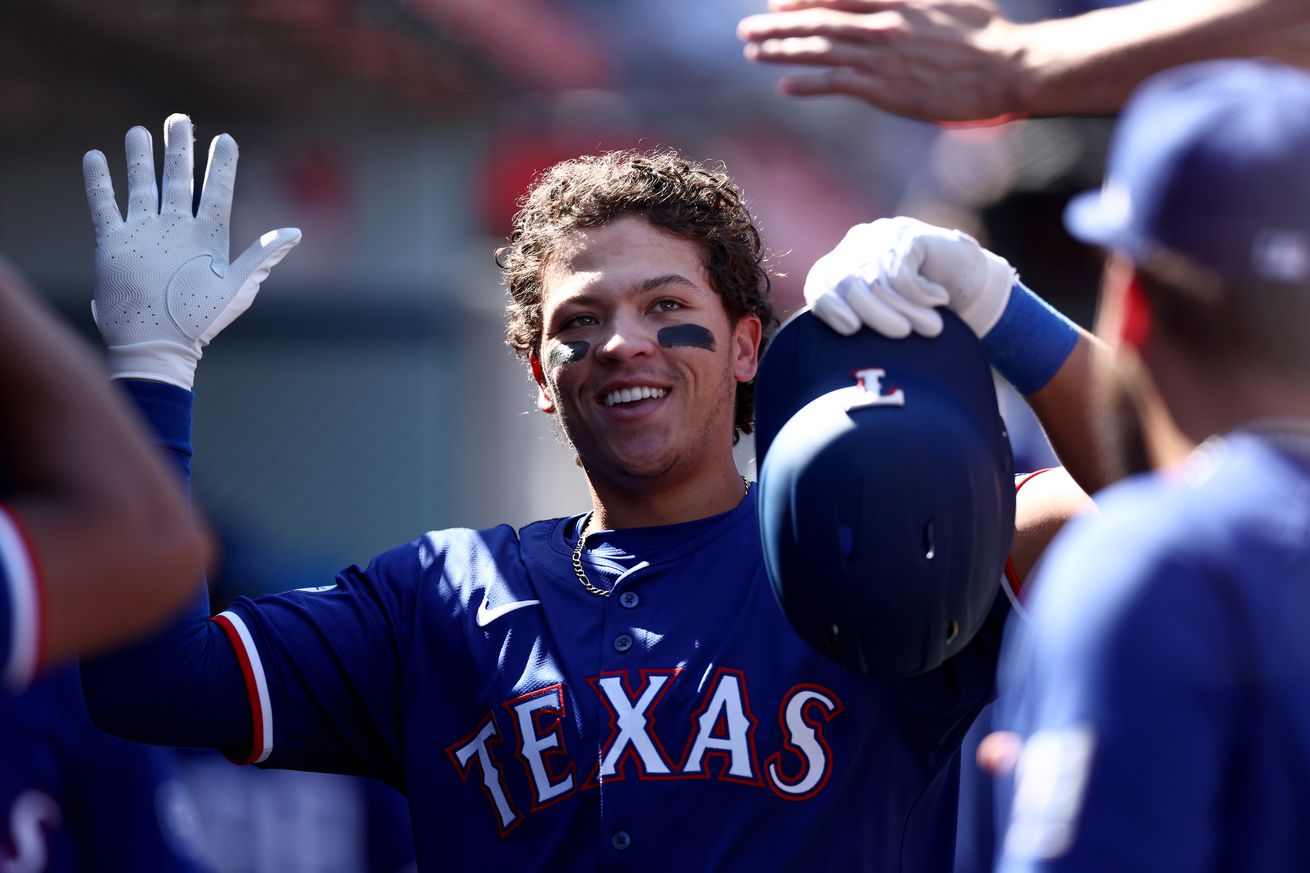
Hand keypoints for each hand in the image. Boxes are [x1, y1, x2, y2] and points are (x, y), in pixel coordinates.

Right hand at [83, 113, 300, 389]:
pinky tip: (95, 157)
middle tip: (179, 120)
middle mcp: (175, 230)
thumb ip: (262, 256)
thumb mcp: (237, 287)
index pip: (217, 192)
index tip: (227, 139)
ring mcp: (144, 234)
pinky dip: (99, 182)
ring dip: (140, 158)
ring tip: (139, 131)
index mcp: (207, 238)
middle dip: (179, 150)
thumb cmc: (200, 321)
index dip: (223, 166)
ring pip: (142, 186)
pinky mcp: (114, 243)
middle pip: (178, 180)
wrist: (156, 345)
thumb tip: (295, 233)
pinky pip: (104, 206)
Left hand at [738, 0, 1024, 122]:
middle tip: (747, 30)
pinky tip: (785, 86)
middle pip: (818, 20)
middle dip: (778, 24)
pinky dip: (808, 84)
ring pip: (820, 50)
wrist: (1007, 68)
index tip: (775, 2)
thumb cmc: (987, 35)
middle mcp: (883, 23)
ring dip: (782, 51)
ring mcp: (882, 56)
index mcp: (898, 0)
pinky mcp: (886, 88)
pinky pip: (836, 83)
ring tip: (754, 53)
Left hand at [804, 217, 1015, 337]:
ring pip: (878, 279)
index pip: (819, 285)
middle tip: (902, 334)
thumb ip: (859, 330)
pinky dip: (921, 293)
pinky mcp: (906, 234)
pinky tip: (939, 299)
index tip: (851, 329)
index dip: (830, 307)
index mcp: (839, 270)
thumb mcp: (883, 324)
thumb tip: (839, 363)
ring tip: (931, 328)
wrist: (966, 287)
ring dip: (907, 309)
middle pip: (847, 284)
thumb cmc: (918, 314)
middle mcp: (854, 249)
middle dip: (876, 314)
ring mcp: (880, 238)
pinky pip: (904, 269)